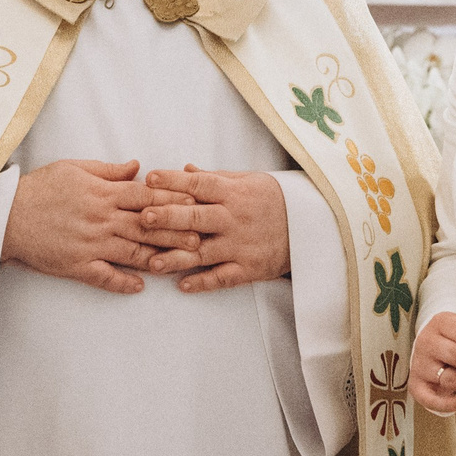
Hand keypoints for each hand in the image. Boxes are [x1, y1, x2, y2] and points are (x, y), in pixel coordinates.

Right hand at [2, 160, 191, 293]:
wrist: (6, 216)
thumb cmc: (40, 189)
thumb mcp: (74, 168)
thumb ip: (109, 170)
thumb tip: (138, 167)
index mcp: (103, 194)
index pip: (147, 196)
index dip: (173, 200)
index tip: (195, 203)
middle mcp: (101, 219)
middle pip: (147, 226)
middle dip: (176, 232)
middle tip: (202, 238)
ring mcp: (91, 245)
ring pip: (133, 253)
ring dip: (160, 258)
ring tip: (183, 263)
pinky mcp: (77, 265)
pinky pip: (105, 278)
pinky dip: (123, 283)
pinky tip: (140, 287)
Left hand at [139, 166, 290, 291]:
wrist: (311, 225)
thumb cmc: (273, 199)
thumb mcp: (247, 181)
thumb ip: (214, 178)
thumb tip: (185, 170)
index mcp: (233, 193)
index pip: (199, 185)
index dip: (173, 181)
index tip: (150, 177)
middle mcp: (234, 219)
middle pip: (196, 218)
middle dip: (169, 218)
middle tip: (144, 217)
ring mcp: (241, 246)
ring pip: (204, 253)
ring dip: (177, 258)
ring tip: (152, 263)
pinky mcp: (249, 269)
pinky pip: (223, 278)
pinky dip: (203, 283)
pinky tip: (182, 286)